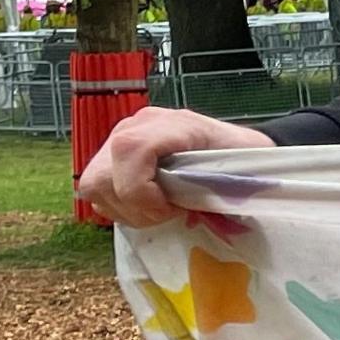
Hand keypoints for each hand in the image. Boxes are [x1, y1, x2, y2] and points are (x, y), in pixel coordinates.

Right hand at [77, 106, 273, 227]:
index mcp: (172, 124)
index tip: (171, 209)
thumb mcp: (245, 166)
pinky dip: (118, 206)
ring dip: (124, 209)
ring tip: (157, 212)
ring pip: (93, 184)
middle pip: (102, 175)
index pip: (130, 150)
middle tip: (166, 215)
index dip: (142, 191)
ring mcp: (119, 138)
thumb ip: (228, 183)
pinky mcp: (110, 156)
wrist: (232, 146)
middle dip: (134, 208)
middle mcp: (136, 126)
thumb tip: (214, 205)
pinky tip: (146, 207)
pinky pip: (95, 189)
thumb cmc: (239, 156)